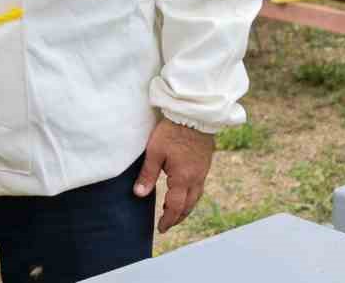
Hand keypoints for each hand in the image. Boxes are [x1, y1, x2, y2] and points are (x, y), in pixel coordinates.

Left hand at [135, 117, 215, 232]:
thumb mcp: (154, 153)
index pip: (176, 207)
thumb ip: (147, 175)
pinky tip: (184, 191)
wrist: (194, 115)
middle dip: (178, 217)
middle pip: (189, 205)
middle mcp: (196, 179)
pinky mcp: (205, 163)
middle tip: (167, 223)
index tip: (161, 228)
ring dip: (186, 207)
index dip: (168, 220)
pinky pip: (199, 186)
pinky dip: (191, 195)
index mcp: (183, 179)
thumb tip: (139, 194)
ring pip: (196, 197)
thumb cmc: (171, 132)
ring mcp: (203, 171)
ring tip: (175, 211)